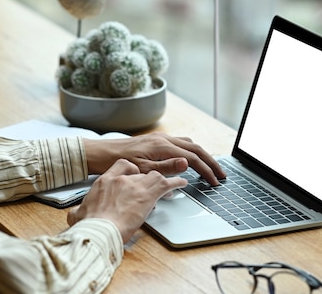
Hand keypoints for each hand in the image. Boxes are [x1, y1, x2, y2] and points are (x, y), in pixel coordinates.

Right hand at [67, 158, 187, 242]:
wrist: (99, 230)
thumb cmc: (89, 226)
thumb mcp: (77, 217)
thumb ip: (77, 213)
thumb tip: (72, 216)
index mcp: (104, 182)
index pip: (121, 166)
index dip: (130, 170)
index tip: (133, 176)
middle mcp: (121, 179)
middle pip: (140, 171)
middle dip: (147, 178)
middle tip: (152, 187)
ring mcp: (135, 185)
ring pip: (154, 175)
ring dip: (163, 179)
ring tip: (172, 181)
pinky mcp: (148, 194)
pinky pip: (166, 183)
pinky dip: (176, 182)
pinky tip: (182, 183)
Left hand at [83, 132, 225, 185]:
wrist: (99, 153)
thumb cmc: (117, 163)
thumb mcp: (142, 170)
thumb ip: (166, 167)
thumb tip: (188, 164)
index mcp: (162, 147)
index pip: (192, 159)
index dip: (206, 171)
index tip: (215, 182)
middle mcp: (164, 139)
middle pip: (196, 149)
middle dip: (211, 162)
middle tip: (221, 175)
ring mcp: (160, 139)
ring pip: (189, 143)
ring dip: (203, 155)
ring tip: (211, 167)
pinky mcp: (155, 141)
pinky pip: (181, 143)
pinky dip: (192, 151)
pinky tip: (192, 158)